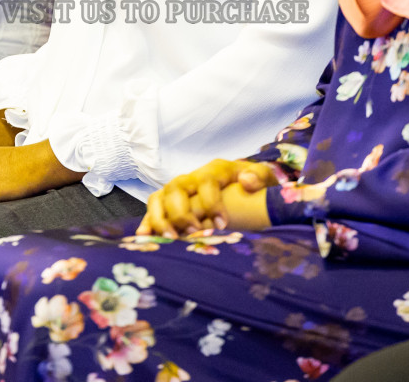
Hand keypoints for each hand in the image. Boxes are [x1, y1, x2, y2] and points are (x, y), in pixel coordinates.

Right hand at [139, 159, 276, 238]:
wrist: (245, 185)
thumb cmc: (254, 184)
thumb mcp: (264, 176)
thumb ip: (259, 176)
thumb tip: (247, 181)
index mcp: (216, 170)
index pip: (207, 182)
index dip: (211, 203)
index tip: (222, 224)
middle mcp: (192, 178)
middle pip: (176, 188)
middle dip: (182, 212)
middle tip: (194, 233)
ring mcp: (178, 190)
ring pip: (158, 197)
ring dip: (161, 219)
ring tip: (172, 239)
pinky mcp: (169, 203)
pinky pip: (152, 210)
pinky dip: (147, 223)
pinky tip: (144, 238)